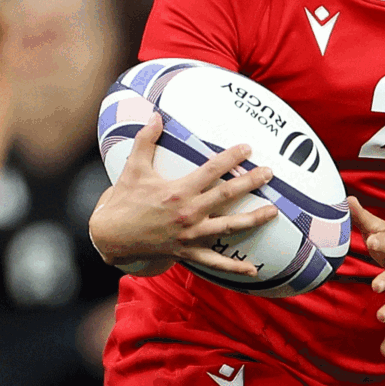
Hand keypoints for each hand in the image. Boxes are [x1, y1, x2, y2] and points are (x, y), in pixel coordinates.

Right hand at [88, 117, 278, 274]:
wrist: (111, 236)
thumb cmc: (125, 200)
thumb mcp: (134, 168)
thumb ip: (146, 140)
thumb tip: (156, 115)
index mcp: (179, 191)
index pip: (212, 169)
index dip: (232, 157)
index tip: (248, 148)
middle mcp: (189, 213)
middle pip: (227, 195)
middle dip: (250, 183)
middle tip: (269, 173)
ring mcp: (190, 234)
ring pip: (229, 227)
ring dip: (253, 219)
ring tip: (273, 211)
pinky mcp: (188, 251)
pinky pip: (214, 262)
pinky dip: (234, 267)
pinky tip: (253, 270)